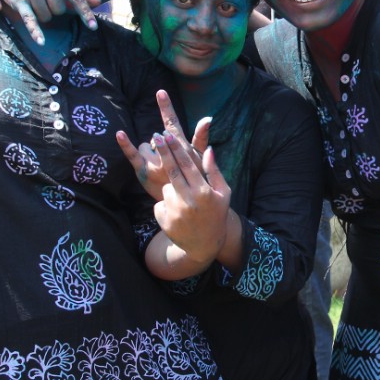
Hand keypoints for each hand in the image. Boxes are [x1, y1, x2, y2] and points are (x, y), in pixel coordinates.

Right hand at [0, 0, 98, 43]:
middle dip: (53, 10)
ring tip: (32, 2)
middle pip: (60, 10)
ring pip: (46, 17)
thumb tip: (98, 2)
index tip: (93, 27)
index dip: (85, 13)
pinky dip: (36, 31)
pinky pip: (31, 19)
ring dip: (41, 15)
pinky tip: (40, 42)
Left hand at [116, 90, 210, 199]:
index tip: (160, 92)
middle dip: (161, 143)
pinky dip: (126, 144)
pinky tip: (119, 133)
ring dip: (151, 153)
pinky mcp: (144, 175)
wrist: (188, 214)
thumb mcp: (201, 162)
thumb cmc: (197, 185)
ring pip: (146, 145)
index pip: (174, 126)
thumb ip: (200, 139)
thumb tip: (206, 119)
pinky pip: (133, 155)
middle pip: (157, 136)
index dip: (167, 108)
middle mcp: (170, 158)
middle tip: (166, 155)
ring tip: (161, 170)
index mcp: (185, 152)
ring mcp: (156, 167)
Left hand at [151, 133, 230, 262]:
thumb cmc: (216, 214)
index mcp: (204, 192)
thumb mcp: (223, 193)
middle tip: (156, 136)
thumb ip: (214, 171)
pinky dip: (167, 204)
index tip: (167, 134)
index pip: (187, 165)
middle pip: (172, 170)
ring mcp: (175, 212)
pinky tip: (178, 213)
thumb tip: (208, 149)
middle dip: (164, 151)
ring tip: (184, 201)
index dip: (176, 148)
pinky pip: (160, 203)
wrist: (204, 245)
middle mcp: (188, 201)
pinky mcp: (164, 221)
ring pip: (166, 188)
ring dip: (172, 188)